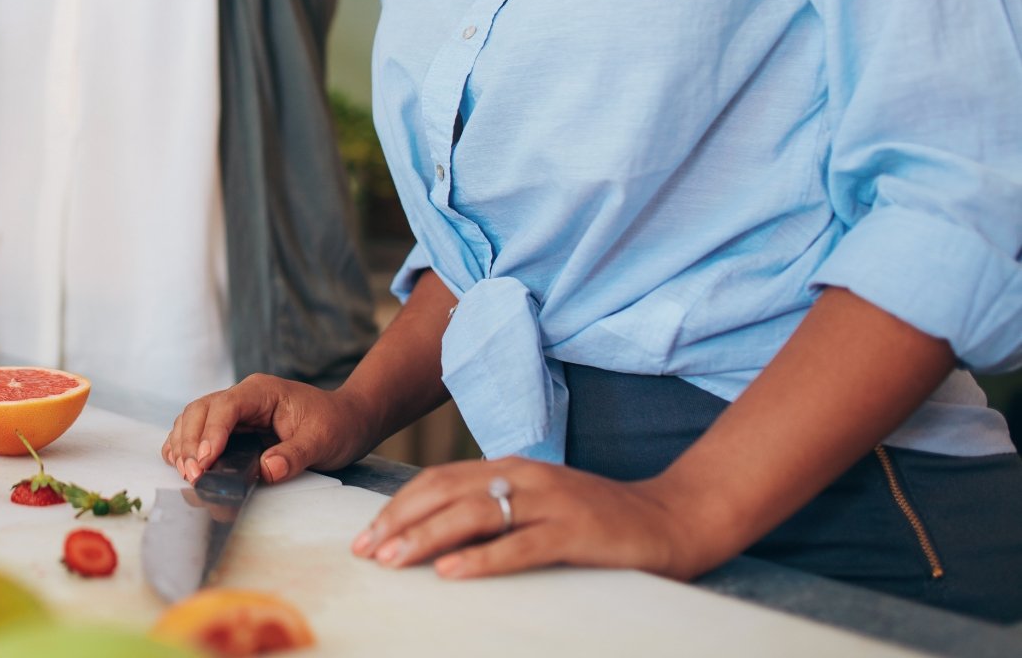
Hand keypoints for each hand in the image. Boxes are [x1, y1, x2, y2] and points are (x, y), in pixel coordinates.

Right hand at [161, 375, 378, 484]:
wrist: (347, 420)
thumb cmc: (336, 425)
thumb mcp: (322, 441)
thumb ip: (294, 455)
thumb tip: (266, 470)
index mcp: (262, 391)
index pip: (225, 406)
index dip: (211, 433)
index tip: (205, 462)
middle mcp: (243, 396)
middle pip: (200, 410)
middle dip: (191, 442)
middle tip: (192, 475)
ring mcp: (235, 411)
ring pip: (194, 419)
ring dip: (184, 445)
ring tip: (186, 474)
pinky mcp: (233, 427)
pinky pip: (200, 430)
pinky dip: (187, 445)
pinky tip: (182, 463)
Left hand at [353, 457, 731, 580]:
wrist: (673, 518)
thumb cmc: (598, 520)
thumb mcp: (538, 505)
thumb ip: (496, 509)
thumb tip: (437, 535)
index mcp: (510, 466)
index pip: (438, 480)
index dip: (398, 506)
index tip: (365, 534)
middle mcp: (524, 475)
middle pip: (444, 492)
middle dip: (398, 521)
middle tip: (364, 550)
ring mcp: (551, 501)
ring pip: (473, 514)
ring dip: (426, 538)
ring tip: (392, 560)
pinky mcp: (576, 531)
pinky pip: (518, 545)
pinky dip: (480, 558)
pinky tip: (450, 573)